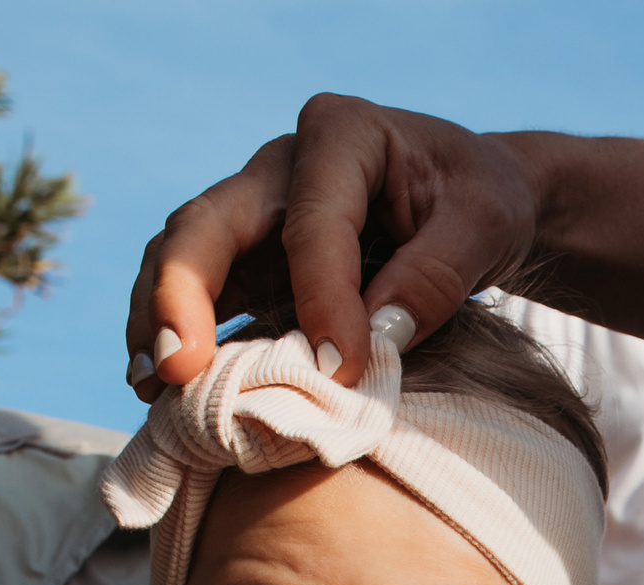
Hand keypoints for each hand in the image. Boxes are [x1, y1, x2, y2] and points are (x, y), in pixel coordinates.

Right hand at [125, 96, 537, 398]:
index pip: (313, 222)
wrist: (475, 206)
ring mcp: (257, 216)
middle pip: (208, 225)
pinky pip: (202, 298)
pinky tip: (164, 392)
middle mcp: (280, 168)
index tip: (342, 370)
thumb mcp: (487, 223)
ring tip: (156, 390)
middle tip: (180, 368)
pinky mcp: (251, 264)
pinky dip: (182, 341)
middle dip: (183, 296)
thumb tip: (376, 335)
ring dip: (162, 325)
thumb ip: (437, 272)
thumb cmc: (483, 203)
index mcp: (341, 134)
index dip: (321, 297)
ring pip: (185, 261)